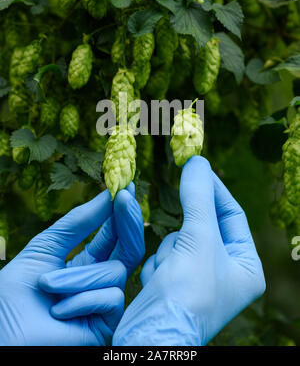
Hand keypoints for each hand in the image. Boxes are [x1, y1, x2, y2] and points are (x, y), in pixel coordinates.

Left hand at [0, 184, 144, 345]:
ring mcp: (105, 304)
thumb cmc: (17, 290)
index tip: (125, 187)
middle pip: (129, 249)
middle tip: (124, 197)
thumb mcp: (48, 245)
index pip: (113, 236)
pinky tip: (58, 312)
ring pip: (116, 272)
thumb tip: (109, 194)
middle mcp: (101, 282)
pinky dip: (82, 299)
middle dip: (126, 222)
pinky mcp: (107, 325)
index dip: (119, 213)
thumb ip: (80, 221)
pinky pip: (112, 297)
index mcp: (88, 264)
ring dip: (79, 276)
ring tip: (47, 285)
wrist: (2, 330)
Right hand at [113, 157, 265, 345]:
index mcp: (246, 266)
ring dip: (169, 250)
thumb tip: (197, 161)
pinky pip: (164, 256)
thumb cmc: (187, 293)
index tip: (195, 166)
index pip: (232, 214)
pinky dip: (157, 264)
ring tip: (168, 272)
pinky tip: (158, 284)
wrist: (150, 338)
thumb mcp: (199, 239)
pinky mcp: (174, 286)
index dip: (214, 188)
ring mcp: (198, 280)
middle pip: (203, 226)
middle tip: (176, 195)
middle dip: (186, 227)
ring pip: (179, 240)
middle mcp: (225, 273)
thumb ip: (199, 197)